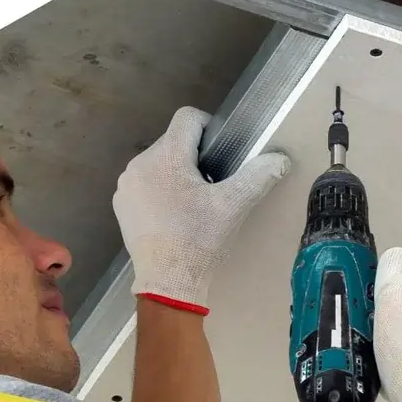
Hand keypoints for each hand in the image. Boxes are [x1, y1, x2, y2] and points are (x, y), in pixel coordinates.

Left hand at [112, 106, 291, 313]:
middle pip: (173, 143)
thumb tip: (280, 159)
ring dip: (176, 175)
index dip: (209, 128)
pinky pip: (144, 185)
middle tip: (211, 189)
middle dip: (193, 158)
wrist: (168, 283)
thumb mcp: (234, 206)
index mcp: (166, 156)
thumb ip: (258, 176)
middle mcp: (139, 164)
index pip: (187, 118)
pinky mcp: (121, 206)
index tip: (221, 154)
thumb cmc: (200, 241)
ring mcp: (126, 186)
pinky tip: (173, 218)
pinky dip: (159, 193)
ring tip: (192, 206)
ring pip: (158, 164)